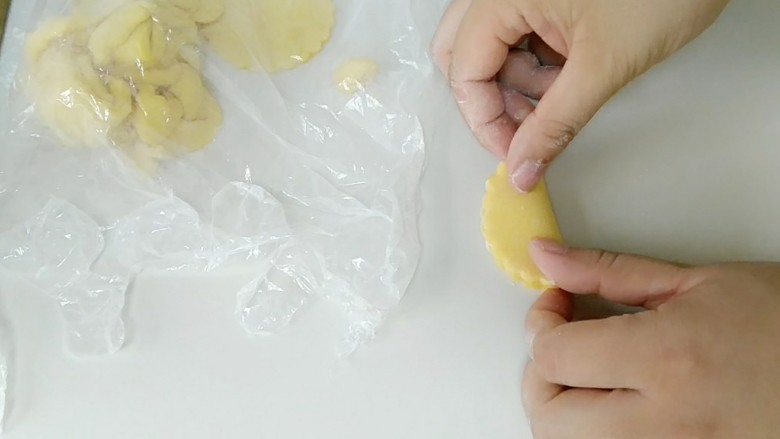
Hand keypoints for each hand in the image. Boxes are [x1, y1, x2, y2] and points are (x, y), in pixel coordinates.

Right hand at [432, 0, 728, 190]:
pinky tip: (571, 73)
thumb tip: (523, 168)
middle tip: (527, 127)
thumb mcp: (604, 65)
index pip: (465, 69)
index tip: (515, 154)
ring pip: (491, 45)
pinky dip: (537, 62)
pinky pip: (519, 33)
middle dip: (493, 97)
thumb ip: (556, 123)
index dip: (485, 120)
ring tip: (565, 94)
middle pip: (463, 53)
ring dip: (519, 82)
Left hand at [523, 240, 779, 437]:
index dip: (542, 323)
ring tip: (591, 375)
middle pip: (549, 416)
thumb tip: (548, 258)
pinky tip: (617, 405)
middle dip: (541, 375)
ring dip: (564, 410)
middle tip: (564, 343)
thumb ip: (610, 272)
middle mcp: (667, 422)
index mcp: (667, 359)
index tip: (558, 305)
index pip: (554, 356)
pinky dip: (597, 434)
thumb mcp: (700, 282)